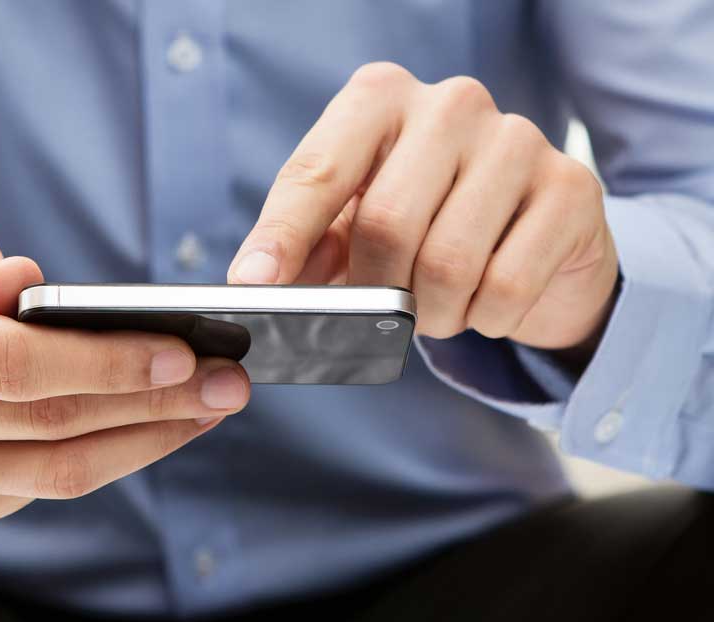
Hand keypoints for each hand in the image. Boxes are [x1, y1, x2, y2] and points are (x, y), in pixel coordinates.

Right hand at [0, 221, 249, 520]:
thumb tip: (28, 281)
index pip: (13, 361)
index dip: (104, 362)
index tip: (183, 351)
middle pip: (49, 421)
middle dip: (152, 401)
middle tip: (228, 382)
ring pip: (60, 469)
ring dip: (150, 438)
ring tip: (213, 407)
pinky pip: (52, 487)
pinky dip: (119, 456)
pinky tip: (165, 426)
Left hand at [229, 63, 618, 350]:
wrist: (538, 238)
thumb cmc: (427, 227)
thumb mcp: (353, 227)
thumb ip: (306, 247)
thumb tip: (257, 285)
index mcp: (380, 100)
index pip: (318, 171)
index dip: (282, 235)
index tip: (253, 286)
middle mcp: (450, 103)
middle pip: (386, 223)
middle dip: (375, 292)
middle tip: (382, 315)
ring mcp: (517, 139)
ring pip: (448, 262)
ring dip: (432, 314)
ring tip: (435, 311)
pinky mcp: (571, 187)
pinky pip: (506, 286)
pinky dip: (484, 318)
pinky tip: (485, 304)